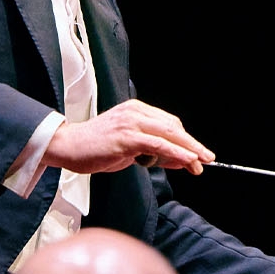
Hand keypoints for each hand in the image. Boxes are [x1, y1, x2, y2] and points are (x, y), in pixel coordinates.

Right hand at [43, 99, 213, 173]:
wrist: (67, 147)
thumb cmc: (94, 149)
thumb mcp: (128, 149)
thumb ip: (152, 152)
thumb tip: (178, 160)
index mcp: (136, 110)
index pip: (169, 123)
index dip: (186, 140)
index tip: (198, 154)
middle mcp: (136, 112)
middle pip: (174, 126)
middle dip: (193, 144)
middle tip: (207, 158)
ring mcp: (131, 123)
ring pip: (170, 134)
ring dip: (190, 150)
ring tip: (201, 164)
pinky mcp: (127, 137)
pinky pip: (159, 144)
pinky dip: (176, 153)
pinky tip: (188, 161)